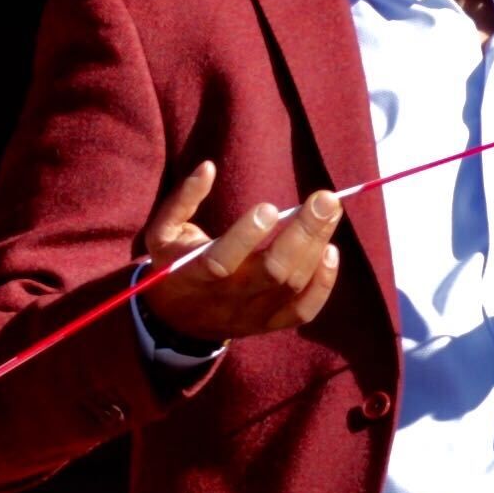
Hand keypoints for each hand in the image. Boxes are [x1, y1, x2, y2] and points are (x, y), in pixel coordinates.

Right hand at [138, 161, 345, 345]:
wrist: (176, 321)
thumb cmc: (172, 264)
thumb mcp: (162, 232)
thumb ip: (182, 200)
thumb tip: (208, 167)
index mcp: (191, 277)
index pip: (220, 262)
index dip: (245, 236)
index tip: (269, 207)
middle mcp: (224, 301)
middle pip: (271, 272)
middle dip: (302, 233)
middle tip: (326, 199)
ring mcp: (250, 317)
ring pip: (292, 286)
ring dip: (316, 247)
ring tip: (330, 211)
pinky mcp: (269, 325)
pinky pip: (303, 311)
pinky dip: (323, 283)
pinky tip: (331, 251)